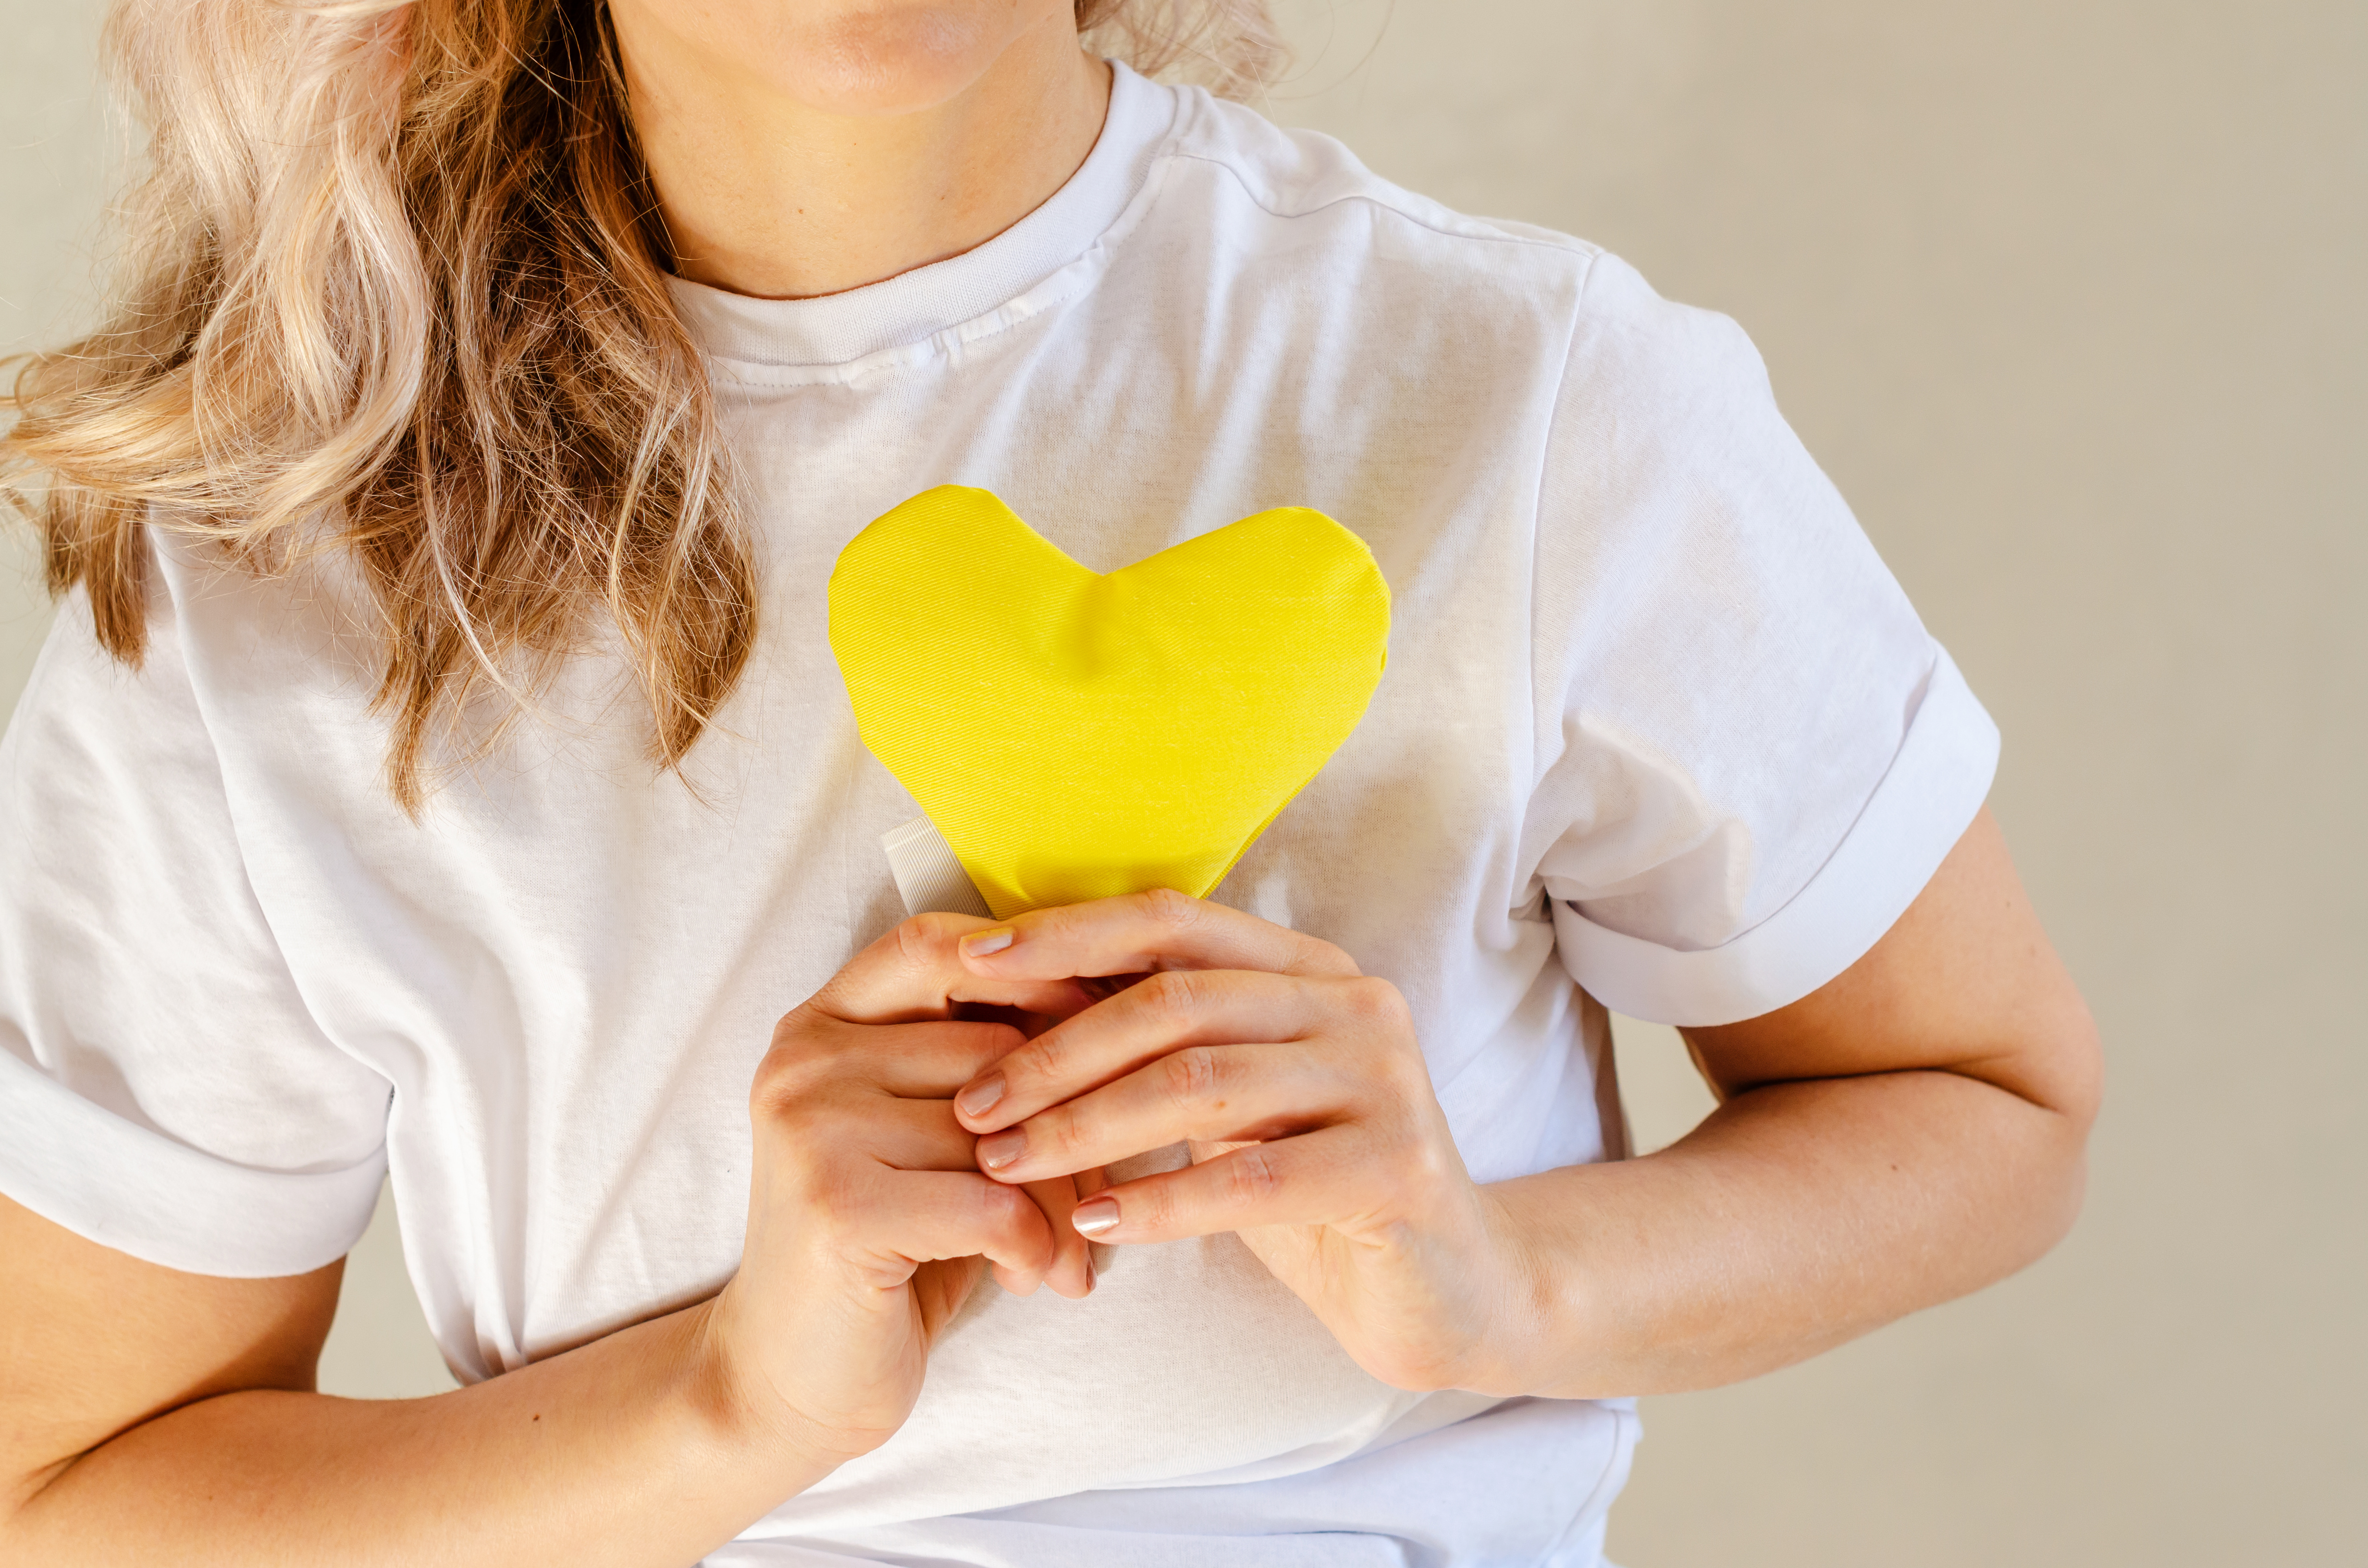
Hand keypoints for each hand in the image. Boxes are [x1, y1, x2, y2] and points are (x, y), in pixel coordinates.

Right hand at [705, 914, 1101, 1466]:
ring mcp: (812, 1125)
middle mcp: (804, 1058)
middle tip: (1096, 1192)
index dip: (1031, 967)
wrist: (786, 1380)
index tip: (1107, 1014)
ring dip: (1063, 1200)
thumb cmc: (888, 1247)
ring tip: (1065, 1249)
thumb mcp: (926, 1137)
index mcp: (821, 1024)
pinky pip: (994, 1201)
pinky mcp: (837, 1202)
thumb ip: (978, 1064)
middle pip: (996, 1046)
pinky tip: (1033, 1279)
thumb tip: (1112, 1002)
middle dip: (1073, 1122)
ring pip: (1005, 1129)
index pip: (933, 943)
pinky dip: (1037, 1246)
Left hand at [947, 891, 1533, 1394]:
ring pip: (1202, 1081)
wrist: (1446, 1291)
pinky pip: (1253, 1175)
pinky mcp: (1396, 1164)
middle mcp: (1354, 1002)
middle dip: (1057, 1050)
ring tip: (1008, 1165)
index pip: (1172, 921)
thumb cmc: (1312, 1188)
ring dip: (1087, 1124)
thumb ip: (1164, 1041)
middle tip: (974, 1105)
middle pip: (1176, 999)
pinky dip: (1161, 1200)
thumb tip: (1015, 992)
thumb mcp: (1234, 1100)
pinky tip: (1094, 1223)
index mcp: (1308, 967)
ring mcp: (1383, 1079)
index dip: (1069, 933)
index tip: (973, 962)